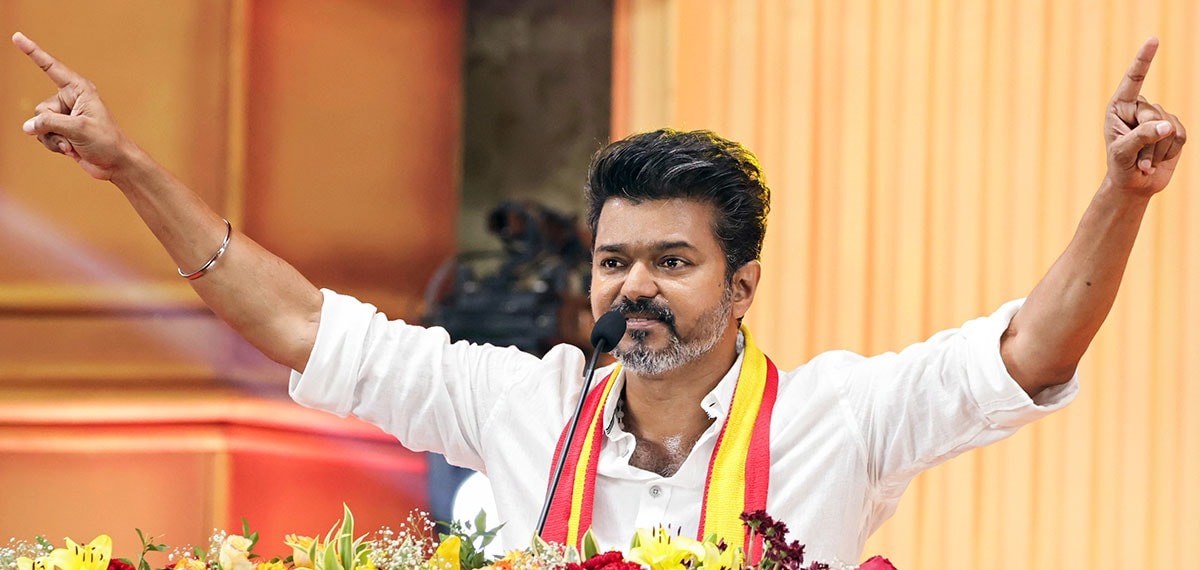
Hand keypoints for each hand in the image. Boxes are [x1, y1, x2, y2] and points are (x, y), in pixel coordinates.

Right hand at [11, 32, 136, 180]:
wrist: (116, 164)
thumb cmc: (107, 142)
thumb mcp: (78, 129)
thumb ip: (49, 124)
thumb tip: (28, 127)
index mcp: (79, 89)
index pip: (50, 67)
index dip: (33, 52)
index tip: (17, 37)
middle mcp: (70, 99)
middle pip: (41, 109)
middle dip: (52, 126)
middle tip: (72, 135)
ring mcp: (66, 116)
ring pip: (39, 124)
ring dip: (53, 138)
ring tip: (72, 144)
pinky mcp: (63, 130)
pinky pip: (43, 135)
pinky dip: (54, 144)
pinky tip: (70, 150)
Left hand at [1105, 37, 1186, 196]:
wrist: (1134, 185)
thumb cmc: (1120, 166)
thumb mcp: (1122, 153)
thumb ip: (1140, 137)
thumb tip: (1166, 125)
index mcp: (1120, 106)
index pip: (1134, 80)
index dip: (1144, 60)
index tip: (1153, 40)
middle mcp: (1140, 108)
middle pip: (1153, 115)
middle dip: (1146, 142)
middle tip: (1136, 160)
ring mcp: (1159, 118)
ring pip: (1167, 128)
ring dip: (1156, 151)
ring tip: (1143, 162)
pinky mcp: (1174, 129)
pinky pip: (1179, 136)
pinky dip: (1169, 152)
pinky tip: (1157, 160)